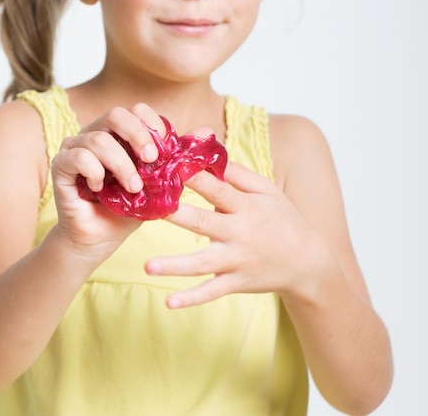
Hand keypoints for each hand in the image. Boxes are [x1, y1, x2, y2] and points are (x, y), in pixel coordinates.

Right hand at [50, 104, 165, 261]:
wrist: (99, 240)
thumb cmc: (126, 211)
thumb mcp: (157, 184)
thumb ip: (176, 158)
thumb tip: (207, 132)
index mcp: (118, 135)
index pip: (135, 111)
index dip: (152, 124)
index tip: (163, 150)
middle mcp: (95, 135)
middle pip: (116, 114)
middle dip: (138, 135)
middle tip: (152, 160)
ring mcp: (75, 148)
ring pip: (98, 138)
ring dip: (121, 164)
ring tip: (132, 188)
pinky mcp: (61, 166)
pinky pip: (78, 157)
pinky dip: (95, 172)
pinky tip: (101, 189)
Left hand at [145, 161, 327, 307]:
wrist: (308, 262)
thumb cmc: (283, 219)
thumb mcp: (268, 190)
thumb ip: (237, 173)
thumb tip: (209, 152)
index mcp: (245, 207)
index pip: (216, 189)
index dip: (194, 178)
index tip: (169, 167)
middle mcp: (239, 233)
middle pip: (202, 222)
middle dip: (176, 215)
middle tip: (150, 209)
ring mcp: (236, 261)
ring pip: (201, 264)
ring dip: (174, 265)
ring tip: (147, 267)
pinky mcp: (235, 283)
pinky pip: (210, 292)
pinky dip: (191, 299)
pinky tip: (169, 303)